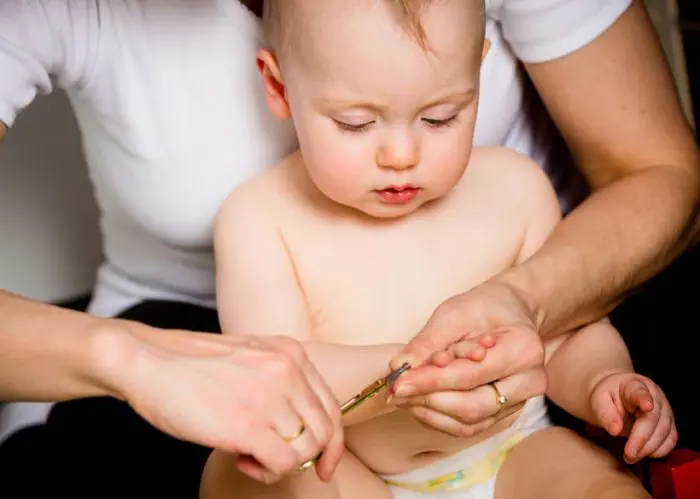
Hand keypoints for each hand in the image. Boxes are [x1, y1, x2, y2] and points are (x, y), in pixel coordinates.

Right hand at [99, 324, 343, 483]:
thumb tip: (300, 427)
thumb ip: (280, 381)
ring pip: (306, 450)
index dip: (331, 442)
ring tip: (248, 453)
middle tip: (274, 462)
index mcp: (291, 352)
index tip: (322, 464)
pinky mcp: (248, 424)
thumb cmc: (192, 366)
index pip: (331, 407)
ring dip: (280, 463)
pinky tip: (242, 458)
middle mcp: (288, 370)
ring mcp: (269, 396)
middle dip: (307, 458)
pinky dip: (266, 471)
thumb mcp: (250, 357)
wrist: (147, 360)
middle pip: (324, 431)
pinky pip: (284, 464)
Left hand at [388, 297, 546, 436]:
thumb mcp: (454, 313)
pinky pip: (470, 426)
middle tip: (395, 392)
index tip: (398, 383)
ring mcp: (520, 402)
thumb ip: (428, 342)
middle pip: (472, 406)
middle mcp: (529, 382)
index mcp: (523, 350)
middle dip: (429, 400)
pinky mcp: (506, 413)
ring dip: (430, 413)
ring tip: (403, 397)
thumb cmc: (483, 308)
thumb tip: (399, 367)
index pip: (470, 376)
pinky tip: (419, 403)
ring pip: (470, 423)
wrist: (509, 312)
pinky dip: (440, 418)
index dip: (431, 382)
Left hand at [591, 372, 676, 463]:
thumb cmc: (607, 397)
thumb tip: (615, 430)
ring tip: (631, 457)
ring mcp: (665, 410)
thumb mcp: (598, 401)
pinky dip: (659, 451)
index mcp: (634, 385)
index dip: (644, 398)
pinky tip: (643, 454)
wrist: (617, 396)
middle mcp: (654, 396)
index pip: (640, 391)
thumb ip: (605, 414)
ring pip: (665, 432)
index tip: (647, 406)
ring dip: (649, 448)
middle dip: (642, 439)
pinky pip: (670, 440)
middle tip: (628, 454)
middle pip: (654, 418)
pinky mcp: (669, 424)